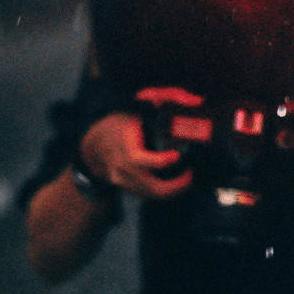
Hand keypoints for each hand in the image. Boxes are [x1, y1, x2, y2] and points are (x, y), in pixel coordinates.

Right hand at [78, 87, 203, 199]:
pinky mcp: (128, 188)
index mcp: (125, 147)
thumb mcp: (140, 105)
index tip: (177, 154)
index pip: (142, 160)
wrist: (96, 144)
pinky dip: (166, 191)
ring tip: (188, 177)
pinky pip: (150, 195)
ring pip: (154, 195)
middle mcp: (123, 168)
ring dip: (176, 190)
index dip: (163, 160)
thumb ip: (169, 97)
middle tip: (191, 173)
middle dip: (178, 185)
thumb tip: (197, 100)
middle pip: (154, 188)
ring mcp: (125, 181)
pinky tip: (177, 182)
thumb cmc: (122, 122)